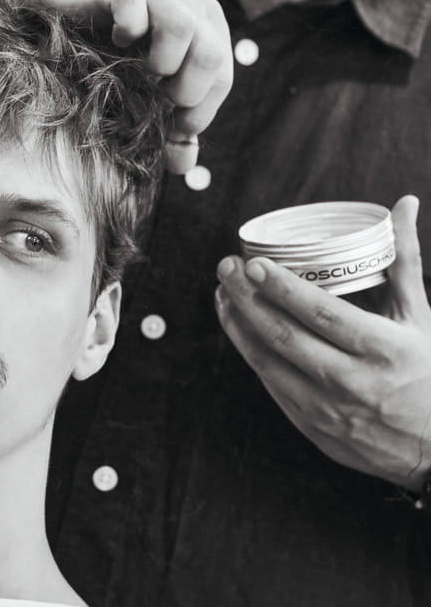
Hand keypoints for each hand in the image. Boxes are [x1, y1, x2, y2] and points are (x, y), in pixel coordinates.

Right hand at [0, 0, 232, 173]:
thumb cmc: (109, 43)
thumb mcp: (145, 90)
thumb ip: (169, 127)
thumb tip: (186, 168)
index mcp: (208, 32)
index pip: (222, 82)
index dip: (197, 113)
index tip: (166, 126)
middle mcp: (191, 9)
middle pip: (213, 58)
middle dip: (185, 92)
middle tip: (155, 98)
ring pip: (185, 28)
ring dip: (162, 62)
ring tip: (140, 69)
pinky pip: (137, 4)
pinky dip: (127, 27)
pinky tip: (116, 36)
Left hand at [215, 195, 430, 489]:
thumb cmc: (427, 371)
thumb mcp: (421, 316)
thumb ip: (405, 260)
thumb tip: (403, 204)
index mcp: (384, 350)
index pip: (322, 314)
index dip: (283, 288)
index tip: (253, 263)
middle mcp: (353, 383)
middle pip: (284, 335)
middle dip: (246, 298)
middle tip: (225, 267)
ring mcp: (328, 410)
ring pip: (267, 362)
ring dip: (238, 325)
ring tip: (222, 293)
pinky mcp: (312, 427)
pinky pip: (270, 385)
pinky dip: (250, 353)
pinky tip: (238, 328)